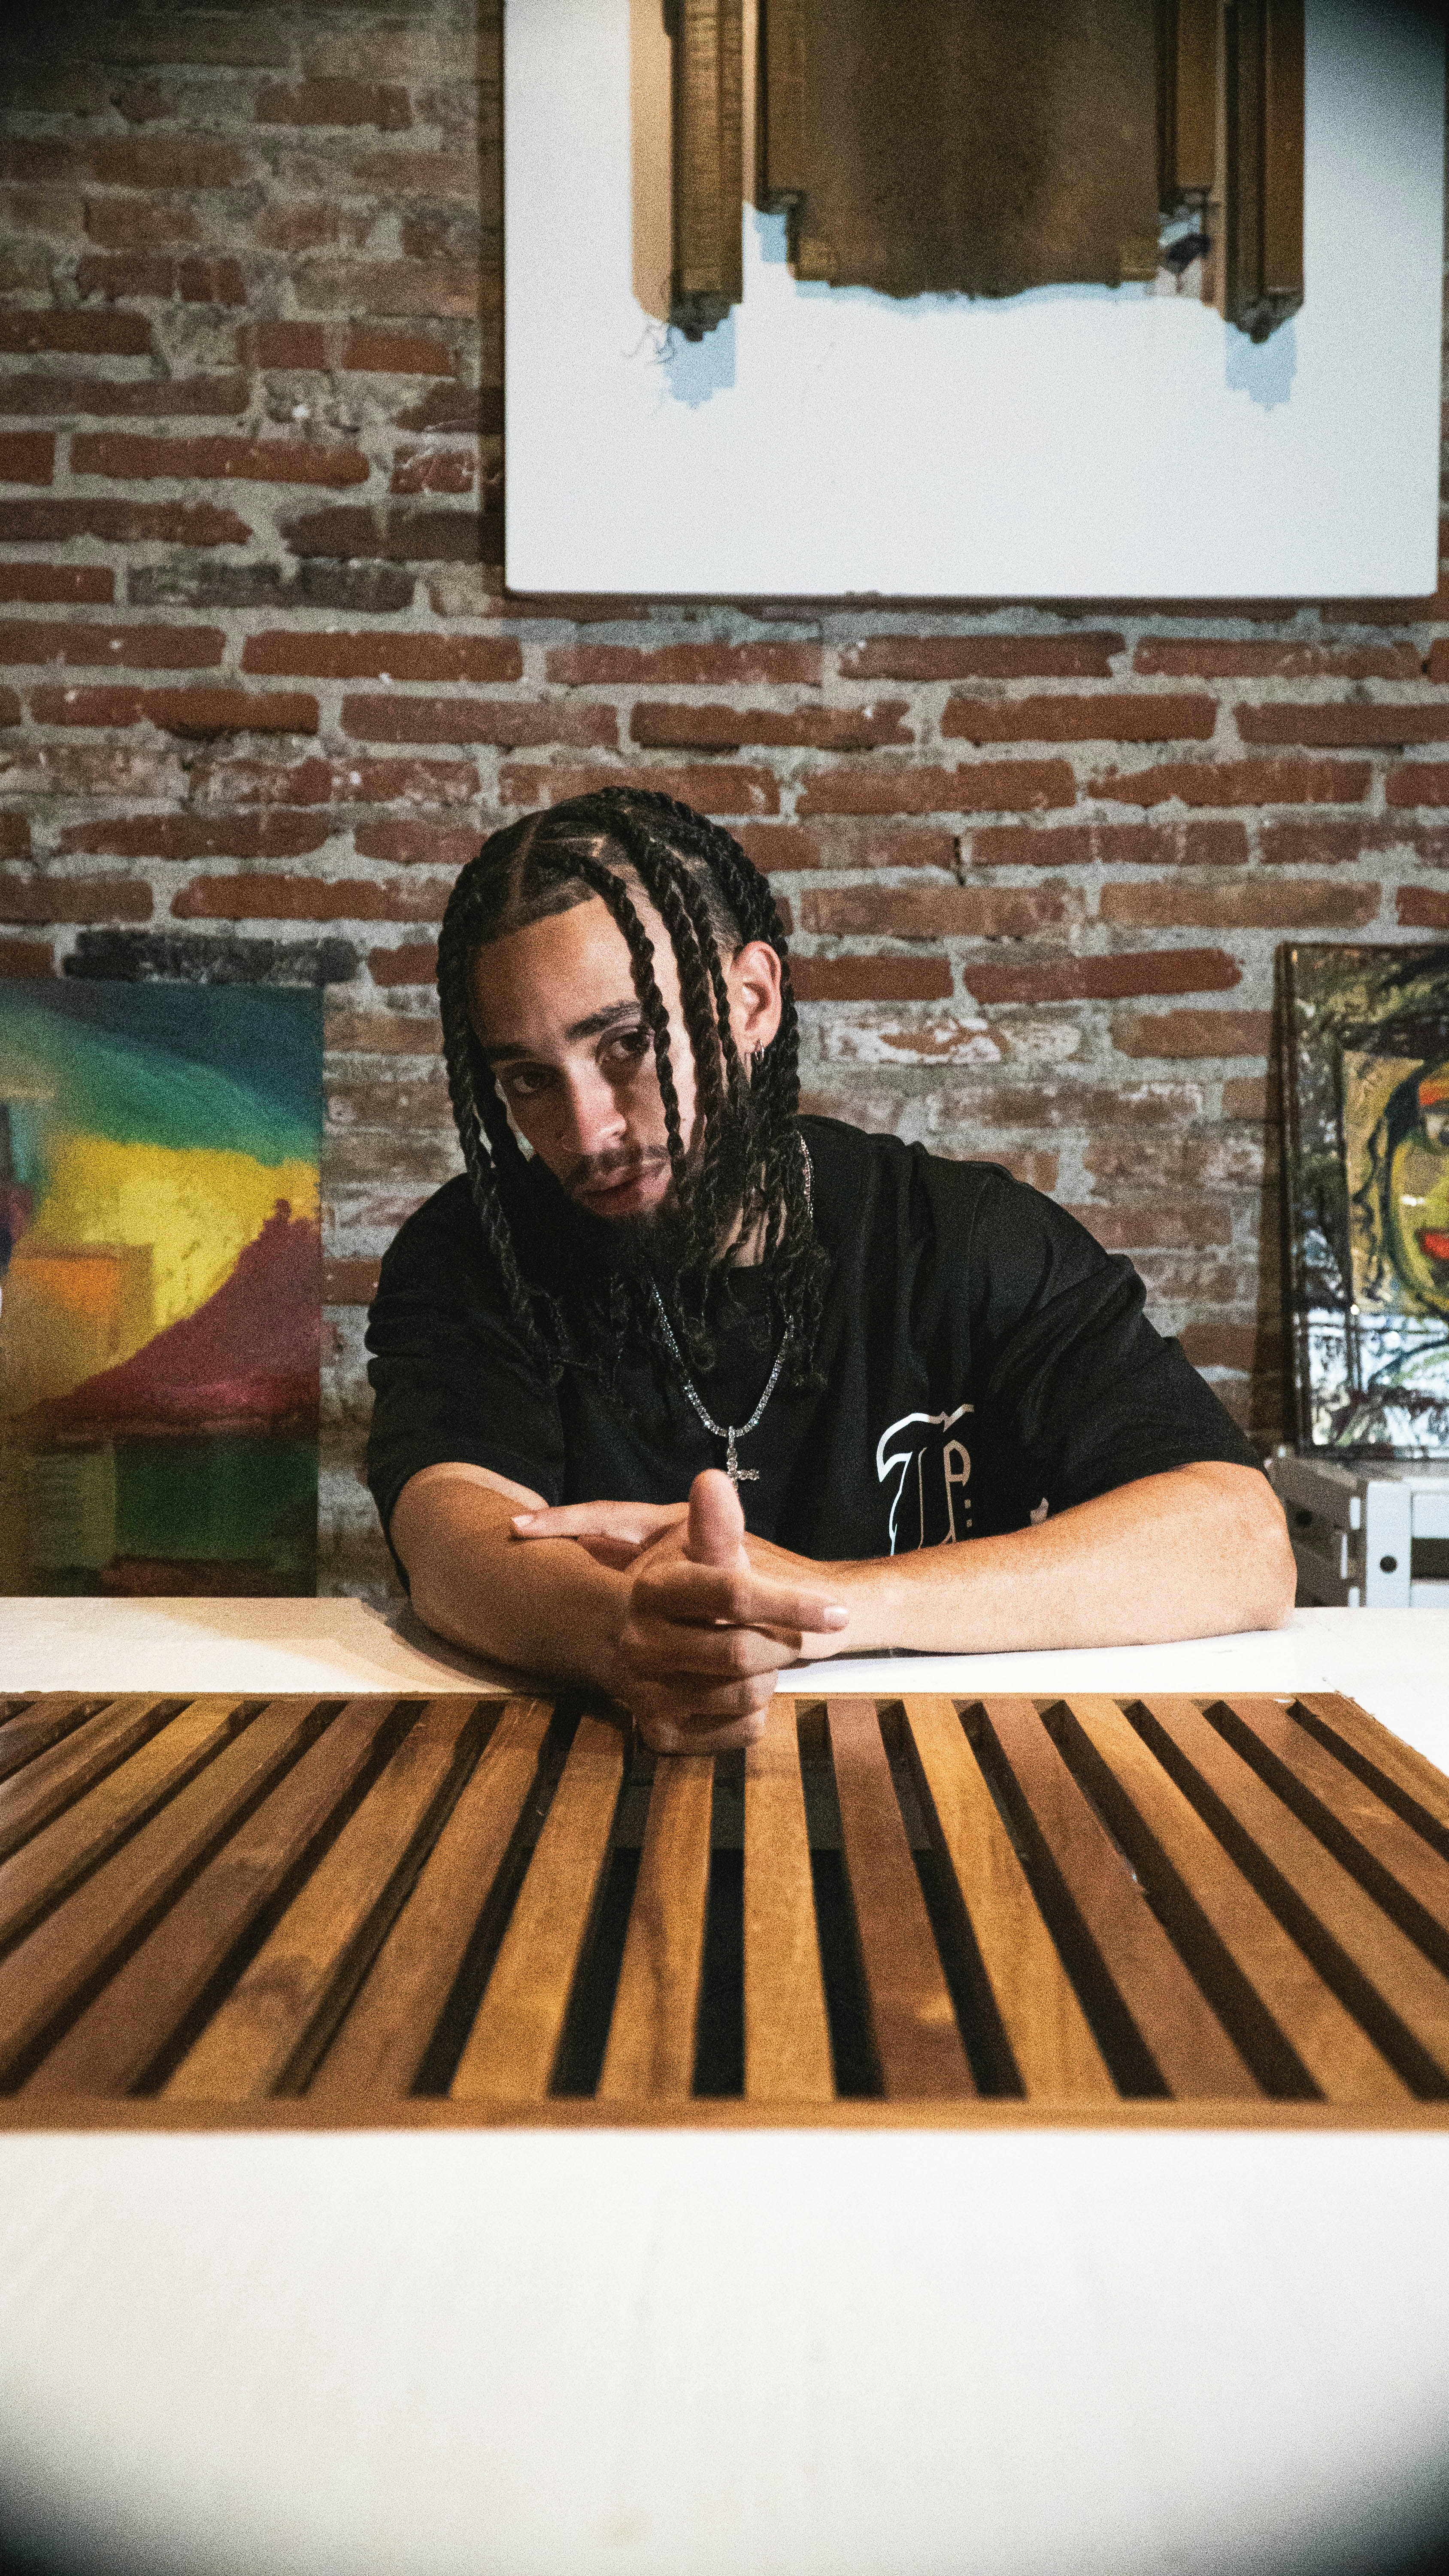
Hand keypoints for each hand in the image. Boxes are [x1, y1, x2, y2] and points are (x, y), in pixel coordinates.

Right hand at [512, 1470, 848, 1752]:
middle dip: (779, 1642)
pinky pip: (742, 1730)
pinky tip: (742, 1691)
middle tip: (789, 1633)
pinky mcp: (662, 1733)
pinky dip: (757, 1713)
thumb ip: (716, 1527)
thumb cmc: (689, 1588)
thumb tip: (712, 1479)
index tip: (837, 1611)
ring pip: (746, 1695)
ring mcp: (647, 1693)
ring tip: (757, 1657)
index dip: (789, 1603)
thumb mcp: (702, 1553)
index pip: (731, 1593)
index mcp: (653, 1590)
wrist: (643, 1639)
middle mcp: (641, 1644)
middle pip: (742, 1653)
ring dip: (769, 1676)